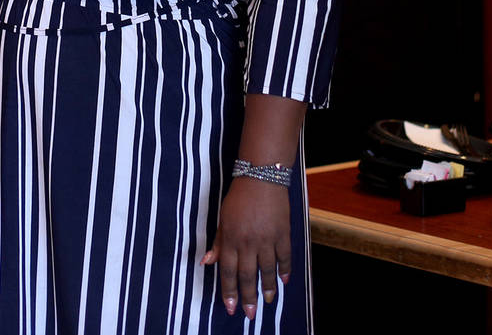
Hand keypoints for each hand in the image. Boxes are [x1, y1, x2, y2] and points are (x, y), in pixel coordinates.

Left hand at [201, 176, 290, 320]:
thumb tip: (206, 262)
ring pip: (267, 271)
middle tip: (249, 314)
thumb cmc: (238, 197)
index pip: (228, 270)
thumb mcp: (222, 218)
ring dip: (266, 289)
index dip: (228, 291)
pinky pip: (285, 258)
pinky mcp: (283, 234)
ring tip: (267, 302)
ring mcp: (267, 239)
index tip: (230, 307)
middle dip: (247, 297)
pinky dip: (285, 271)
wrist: (261, 177)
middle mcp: (248, 241)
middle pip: (247, 275)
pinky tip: (284, 281)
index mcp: (230, 237)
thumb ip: (217, 242)